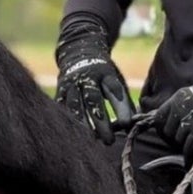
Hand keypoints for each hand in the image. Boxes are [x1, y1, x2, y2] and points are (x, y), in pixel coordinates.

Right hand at [55, 17, 134, 143]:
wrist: (79, 53)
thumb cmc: (103, 75)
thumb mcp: (116, 81)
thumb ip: (124, 101)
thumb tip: (133, 125)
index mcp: (106, 74)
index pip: (114, 92)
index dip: (121, 108)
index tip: (127, 124)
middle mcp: (88, 78)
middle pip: (94, 101)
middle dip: (102, 122)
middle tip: (109, 141)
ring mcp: (72, 84)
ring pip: (75, 105)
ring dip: (83, 124)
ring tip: (90, 140)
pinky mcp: (60, 91)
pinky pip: (62, 108)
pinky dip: (68, 121)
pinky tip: (73, 134)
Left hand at [153, 73, 192, 161]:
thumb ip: (178, 108)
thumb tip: (155, 121)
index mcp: (178, 98)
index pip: (158, 119)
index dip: (163, 129)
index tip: (172, 133)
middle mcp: (182, 108)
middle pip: (166, 133)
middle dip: (175, 138)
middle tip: (188, 138)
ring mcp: (191, 121)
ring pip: (178, 142)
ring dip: (186, 145)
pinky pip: (189, 150)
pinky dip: (191, 154)